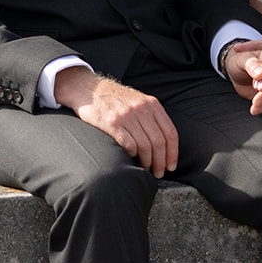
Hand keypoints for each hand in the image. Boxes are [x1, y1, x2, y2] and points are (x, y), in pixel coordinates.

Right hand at [52, 68, 178, 176]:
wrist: (89, 88)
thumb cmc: (115, 99)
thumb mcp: (139, 101)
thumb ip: (152, 117)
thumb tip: (165, 144)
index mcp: (152, 104)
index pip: (170, 133)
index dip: (173, 153)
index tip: (171, 166)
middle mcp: (142, 109)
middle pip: (159, 142)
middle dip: (161, 162)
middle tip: (158, 173)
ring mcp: (127, 115)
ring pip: (145, 146)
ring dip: (147, 162)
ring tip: (146, 169)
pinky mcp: (112, 123)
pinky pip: (129, 144)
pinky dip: (133, 154)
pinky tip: (131, 157)